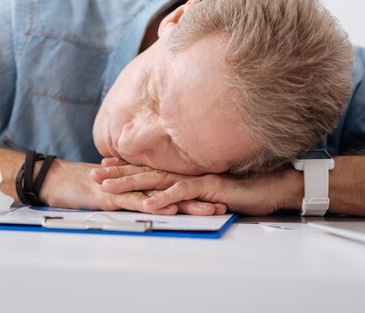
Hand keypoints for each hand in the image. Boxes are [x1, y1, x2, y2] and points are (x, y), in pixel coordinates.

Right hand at [39, 158, 226, 214]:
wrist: (53, 179)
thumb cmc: (78, 186)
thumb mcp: (108, 190)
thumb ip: (127, 193)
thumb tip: (144, 200)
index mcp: (135, 181)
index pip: (168, 185)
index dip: (191, 189)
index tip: (214, 195)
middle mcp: (133, 183)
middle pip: (170, 188)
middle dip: (197, 196)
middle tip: (222, 203)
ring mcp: (122, 189)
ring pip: (158, 195)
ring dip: (183, 202)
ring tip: (206, 209)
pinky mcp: (109, 198)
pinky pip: (132, 202)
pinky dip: (150, 205)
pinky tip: (167, 209)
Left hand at [91, 158, 300, 215]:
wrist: (272, 185)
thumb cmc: (242, 188)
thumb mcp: (208, 190)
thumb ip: (188, 189)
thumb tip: (170, 194)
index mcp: (183, 170)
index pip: (148, 167)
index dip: (125, 166)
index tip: (103, 165)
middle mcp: (185, 171)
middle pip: (145, 171)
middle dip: (117, 172)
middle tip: (94, 174)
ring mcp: (195, 176)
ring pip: (156, 179)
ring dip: (131, 183)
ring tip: (108, 187)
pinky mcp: (209, 186)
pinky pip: (182, 192)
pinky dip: (164, 197)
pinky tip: (148, 203)